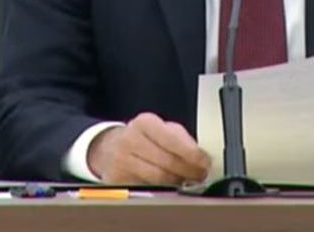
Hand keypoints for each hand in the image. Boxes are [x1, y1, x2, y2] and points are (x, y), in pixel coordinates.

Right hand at [87, 112, 210, 184]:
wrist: (108, 147)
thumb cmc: (141, 137)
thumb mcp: (159, 128)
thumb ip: (180, 138)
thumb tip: (201, 156)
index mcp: (145, 123)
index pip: (173, 140)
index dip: (192, 154)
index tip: (205, 163)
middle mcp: (131, 140)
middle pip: (167, 161)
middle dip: (189, 171)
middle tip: (201, 176)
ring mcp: (122, 161)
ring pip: (159, 178)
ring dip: (178, 182)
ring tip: (188, 181)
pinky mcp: (118, 180)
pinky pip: (148, 189)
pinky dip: (164, 190)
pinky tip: (171, 187)